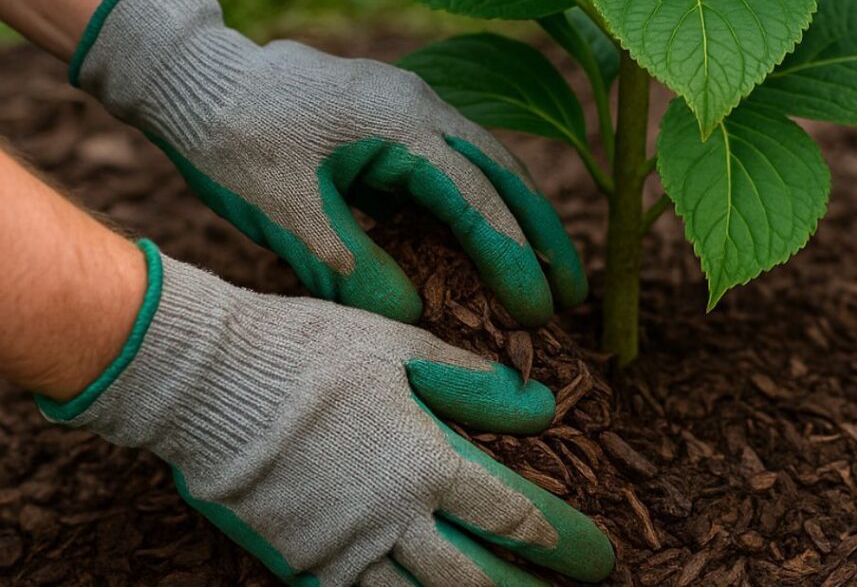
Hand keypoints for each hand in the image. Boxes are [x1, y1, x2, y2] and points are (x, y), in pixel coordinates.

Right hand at [38, 241, 613, 584]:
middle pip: (478, 577)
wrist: (206, 382)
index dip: (562, 541)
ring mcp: (345, 549)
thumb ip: (473, 381)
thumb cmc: (307, 352)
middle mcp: (392, 518)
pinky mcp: (302, 564)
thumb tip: (543, 403)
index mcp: (425, 462)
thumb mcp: (399, 347)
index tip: (595, 557)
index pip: (513, 514)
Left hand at [73, 0, 586, 326]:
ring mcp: (411, 102)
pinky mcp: (395, 111)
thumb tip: (412, 313)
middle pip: (506, 174)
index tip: (541, 311)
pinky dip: (485, 198)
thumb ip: (352, 267)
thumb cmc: (234, 140)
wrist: (193, 76)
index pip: (476, 203)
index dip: (513, 261)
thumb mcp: (287, 215)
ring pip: (488, 162)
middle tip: (577, 292)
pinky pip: (457, 157)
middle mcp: (421, 106)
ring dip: (522, 214)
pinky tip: (490, 231)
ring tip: (551, 267)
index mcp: (402, 126)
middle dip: (545, 235)